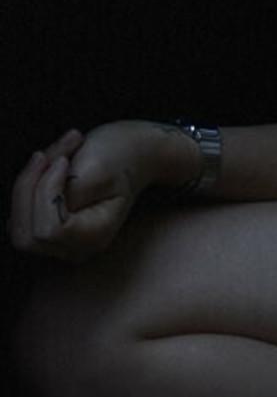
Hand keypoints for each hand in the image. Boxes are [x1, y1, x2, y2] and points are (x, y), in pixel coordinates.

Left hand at [8, 121, 189, 262]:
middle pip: (25, 235)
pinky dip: (28, 185)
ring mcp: (62, 242)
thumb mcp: (96, 167)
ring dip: (28, 183)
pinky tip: (49, 164)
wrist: (137, 149)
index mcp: (95, 236)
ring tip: (54, 154)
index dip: (45, 193)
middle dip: (28, 189)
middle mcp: (76, 247)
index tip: (62, 161)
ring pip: (18, 225)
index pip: (48, 230)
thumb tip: (34, 204)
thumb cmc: (122, 153)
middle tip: (47, 154)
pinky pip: (22, 215)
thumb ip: (63, 192)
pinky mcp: (50, 228)